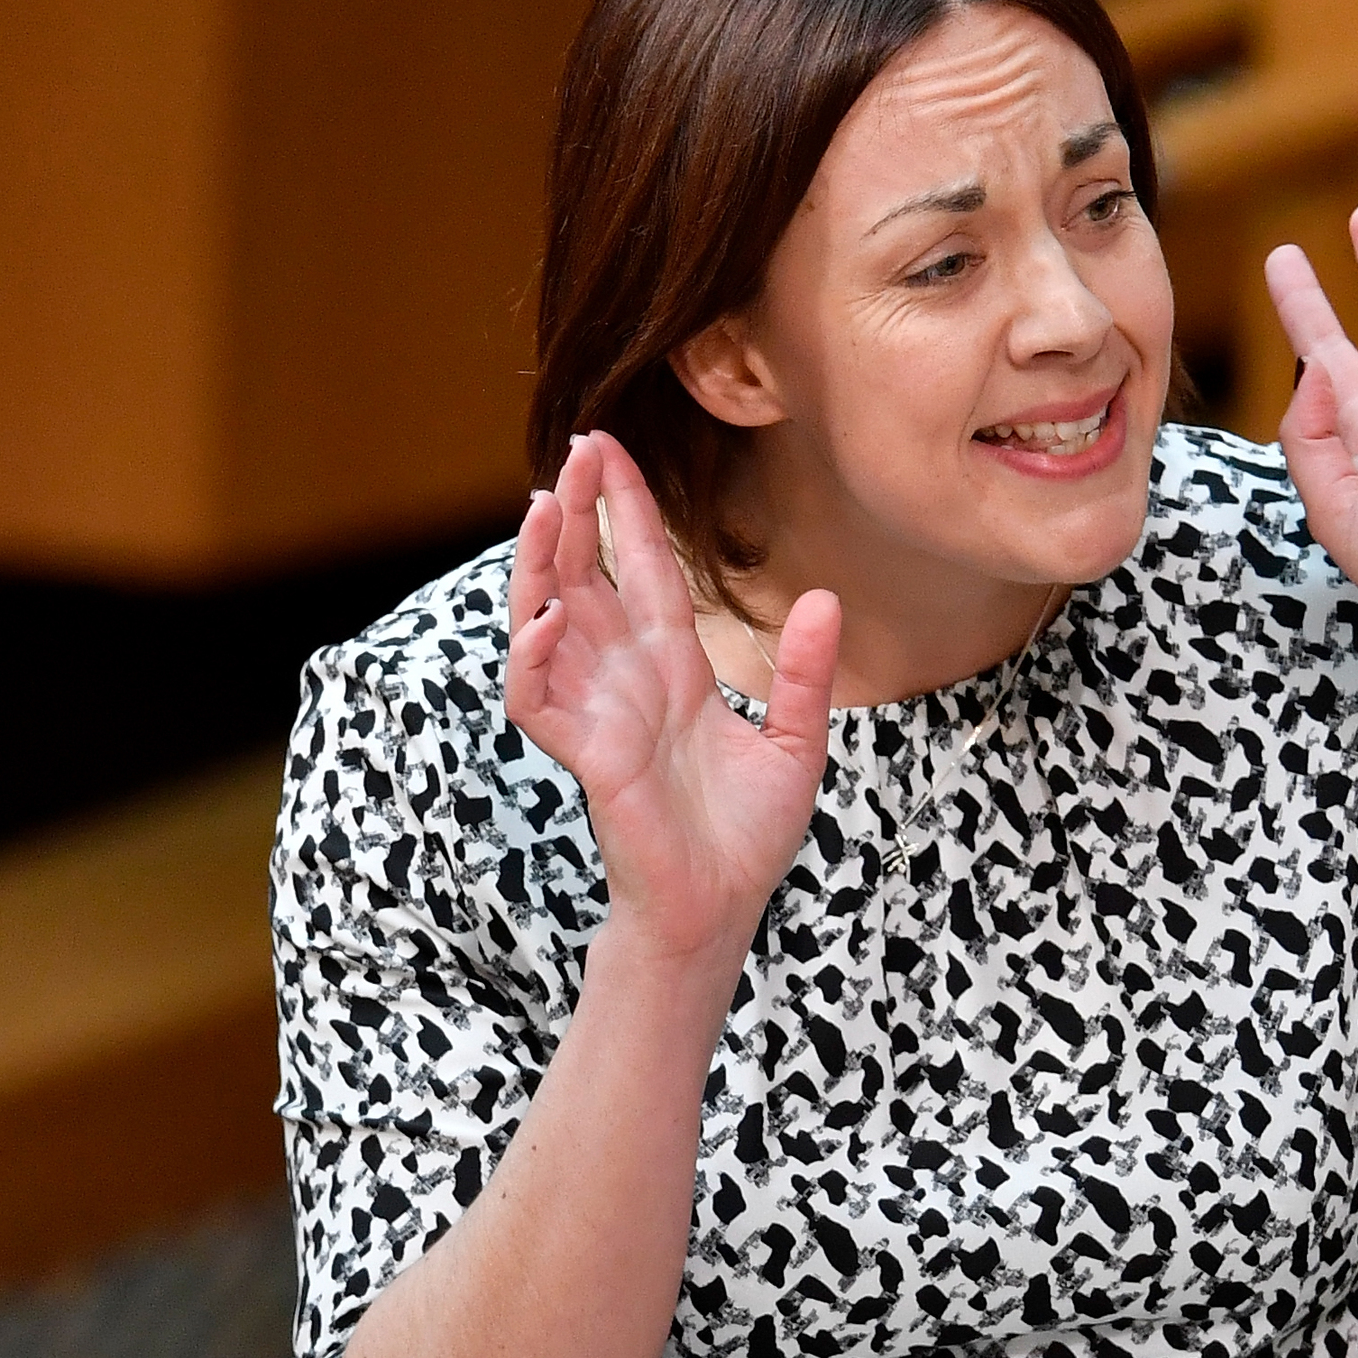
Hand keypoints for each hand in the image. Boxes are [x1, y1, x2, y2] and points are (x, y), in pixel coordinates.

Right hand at [505, 432, 840, 961]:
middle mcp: (627, 680)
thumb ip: (803, 674)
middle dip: (574, 514)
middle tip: (574, 449)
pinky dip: (533, 659)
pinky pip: (539, 701)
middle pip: (586, 577)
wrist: (722, 910)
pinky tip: (545, 617)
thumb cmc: (745, 837)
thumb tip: (824, 599)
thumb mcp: (796, 744)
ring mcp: (599, 714)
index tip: (608, 447)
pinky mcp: (585, 758)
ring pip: (546, 624)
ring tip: (540, 508)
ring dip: (538, 568)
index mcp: (674, 668)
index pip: (644, 569)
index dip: (627, 510)